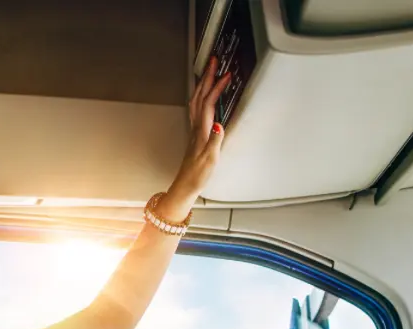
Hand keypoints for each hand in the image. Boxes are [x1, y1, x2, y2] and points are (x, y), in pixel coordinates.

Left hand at [158, 57, 232, 219]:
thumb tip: (220, 124)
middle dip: (207, 76)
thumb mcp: (210, 160)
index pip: (209, 102)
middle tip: (214, 60)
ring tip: (210, 71)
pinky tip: (205, 96)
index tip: (226, 73)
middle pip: (200, 96)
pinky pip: (197, 108)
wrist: (186, 185)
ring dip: (203, 84)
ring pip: (197, 100)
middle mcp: (196, 127)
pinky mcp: (195, 134)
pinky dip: (202, 96)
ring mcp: (194, 129)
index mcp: (201, 130)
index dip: (217, 87)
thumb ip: (215, 141)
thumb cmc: (198, 175)